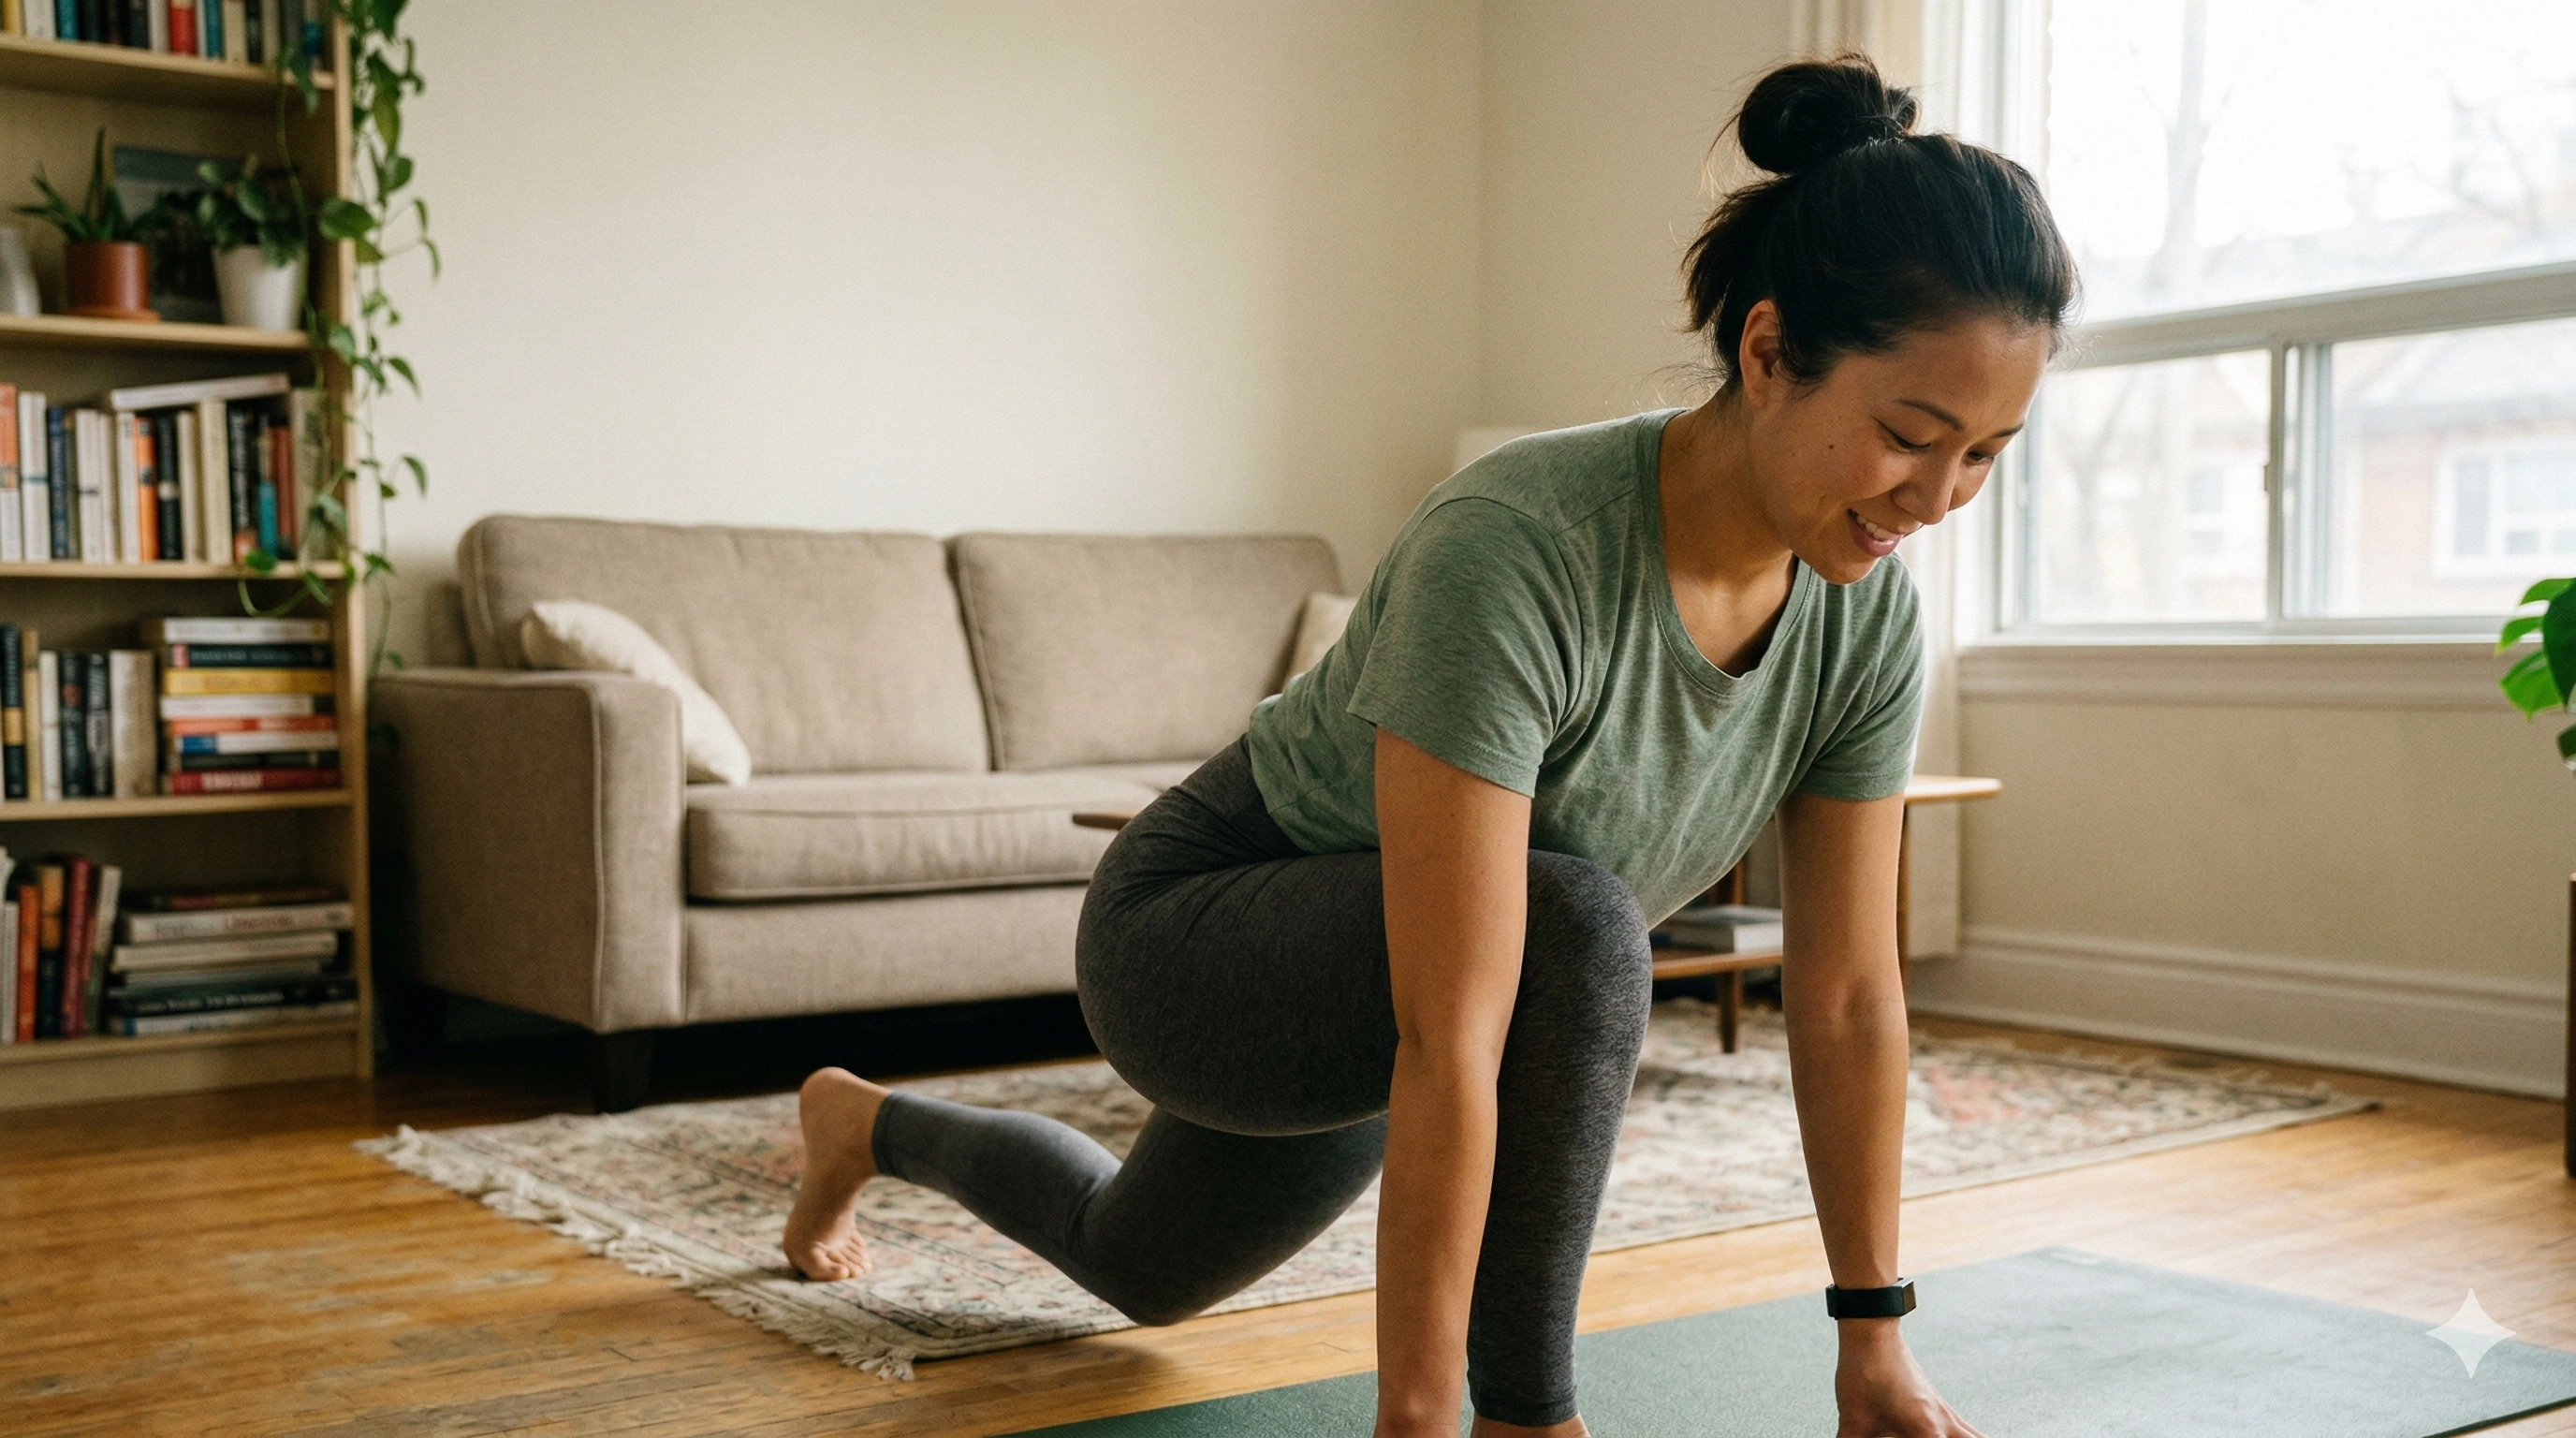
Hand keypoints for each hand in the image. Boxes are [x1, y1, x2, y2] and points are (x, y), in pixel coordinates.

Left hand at [1833, 1325, 1984, 1437]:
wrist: (1872, 1334)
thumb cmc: (1865, 1373)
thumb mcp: (1853, 1422)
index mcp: (1926, 1430)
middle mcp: (1944, 1422)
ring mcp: (1945, 1412)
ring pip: (1976, 1437)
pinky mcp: (1938, 1404)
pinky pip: (1966, 1429)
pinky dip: (1968, 1437)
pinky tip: (1954, 1437)